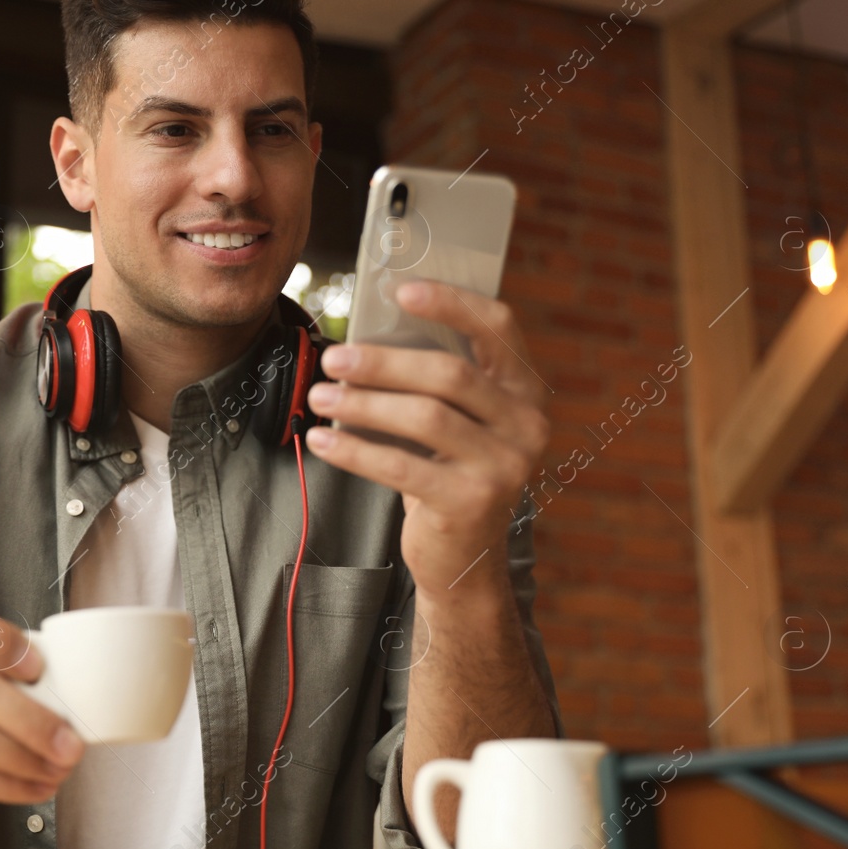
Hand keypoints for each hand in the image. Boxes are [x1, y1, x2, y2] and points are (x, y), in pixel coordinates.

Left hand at [304, 280, 549, 599]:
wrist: (466, 557)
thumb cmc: (450, 473)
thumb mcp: (459, 423)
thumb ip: (436, 382)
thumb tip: (367, 340)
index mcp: (526, 391)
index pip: (498, 328)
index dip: (451, 303)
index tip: (401, 291)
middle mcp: (527, 424)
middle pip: (449, 374)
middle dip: (383, 362)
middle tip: (334, 358)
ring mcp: (505, 466)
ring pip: (425, 417)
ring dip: (363, 403)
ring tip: (320, 397)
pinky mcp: (472, 502)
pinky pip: (402, 466)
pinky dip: (355, 450)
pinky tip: (322, 440)